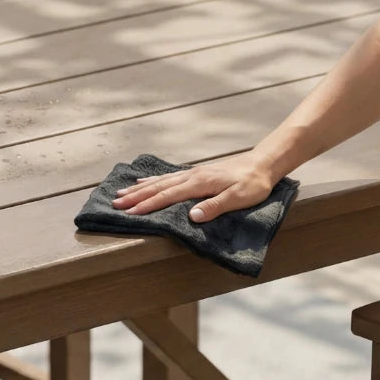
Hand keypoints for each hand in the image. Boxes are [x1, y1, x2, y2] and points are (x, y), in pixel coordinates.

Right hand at [111, 152, 278, 222]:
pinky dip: (153, 180)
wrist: (263, 163)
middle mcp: (192, 176)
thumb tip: (192, 216)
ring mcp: (193, 173)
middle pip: (158, 187)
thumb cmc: (254, 183)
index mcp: (199, 183)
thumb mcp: (239, 198)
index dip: (148, 206)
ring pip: (160, 181)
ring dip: (140, 189)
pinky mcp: (196, 173)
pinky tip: (144, 182)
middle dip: (136, 197)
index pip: (168, 196)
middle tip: (115, 204)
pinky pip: (168, 177)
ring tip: (122, 194)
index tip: (130, 213)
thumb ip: (215, 207)